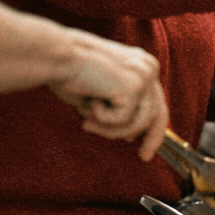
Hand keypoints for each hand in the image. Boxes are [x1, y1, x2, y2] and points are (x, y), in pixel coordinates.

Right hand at [48, 32, 168, 159]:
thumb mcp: (99, 96)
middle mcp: (148, 68)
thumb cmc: (69, 74)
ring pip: (139, 122)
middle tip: (144, 157)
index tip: (143, 145)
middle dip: (152, 139)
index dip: (152, 126)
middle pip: (158, 113)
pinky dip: (103, 119)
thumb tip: (130, 136)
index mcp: (142, 65)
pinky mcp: (134, 86)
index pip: (156, 101)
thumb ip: (116, 110)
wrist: (57, 56)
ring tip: (87, 124)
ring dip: (111, 130)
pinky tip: (89, 102)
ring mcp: (144, 75)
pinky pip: (124, 120)